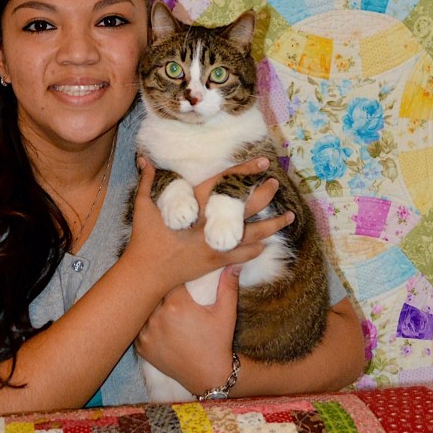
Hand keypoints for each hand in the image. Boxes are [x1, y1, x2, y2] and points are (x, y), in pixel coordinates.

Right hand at [124, 158, 293, 293]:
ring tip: (289, 216)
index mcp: (194, 206)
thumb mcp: (142, 206)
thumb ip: (147, 181)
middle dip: (263, 194)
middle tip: (276, 183)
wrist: (148, 272)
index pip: (225, 183)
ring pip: (251, 233)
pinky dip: (256, 248)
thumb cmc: (144, 238)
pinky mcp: (216, 261)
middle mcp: (209, 224)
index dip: (245, 171)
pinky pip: (243, 254)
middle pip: (244, 206)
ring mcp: (215, 244)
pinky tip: (267, 242)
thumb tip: (144, 159)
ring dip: (272, 224)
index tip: (262, 163)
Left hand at [136, 266, 240, 394]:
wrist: (209, 375)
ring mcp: (147, 333)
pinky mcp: (142, 347)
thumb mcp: (226, 313)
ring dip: (148, 305)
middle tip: (162, 285)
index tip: (173, 274)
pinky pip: (138, 327)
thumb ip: (227, 285)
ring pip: (142, 309)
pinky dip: (143, 323)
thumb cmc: (219, 342)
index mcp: (177, 304)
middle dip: (157, 289)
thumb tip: (234, 263)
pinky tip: (151, 321)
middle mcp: (157, 317)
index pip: (167, 280)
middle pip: (152, 293)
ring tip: (152, 301)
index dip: (170, 275)